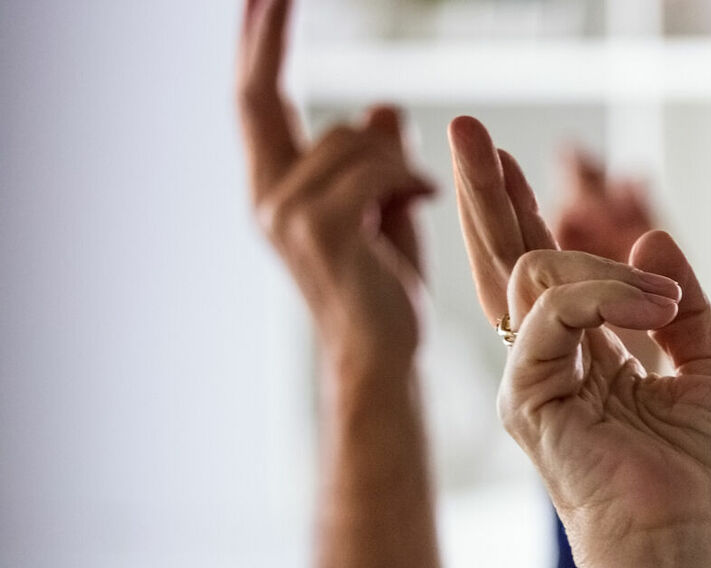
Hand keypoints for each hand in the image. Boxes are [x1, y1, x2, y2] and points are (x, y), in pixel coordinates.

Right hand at [239, 0, 433, 368]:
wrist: (384, 352)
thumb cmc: (385, 285)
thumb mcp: (384, 207)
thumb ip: (376, 158)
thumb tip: (382, 105)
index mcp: (273, 188)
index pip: (255, 101)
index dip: (257, 47)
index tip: (261, 0)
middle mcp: (265, 195)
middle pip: (262, 96)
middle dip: (269, 36)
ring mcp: (284, 210)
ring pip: (352, 135)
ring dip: (396, 160)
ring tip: (409, 202)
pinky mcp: (319, 224)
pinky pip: (376, 163)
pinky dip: (408, 177)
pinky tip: (417, 204)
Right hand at [450, 116, 710, 555]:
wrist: (688, 544)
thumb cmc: (707, 481)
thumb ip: (683, 308)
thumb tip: (655, 240)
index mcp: (591, 361)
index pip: (548, 273)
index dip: (530, 212)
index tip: (512, 158)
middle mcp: (552, 366)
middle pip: (506, 260)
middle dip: (489, 192)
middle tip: (466, 127)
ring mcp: (532, 380)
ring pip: (527, 270)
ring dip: (607, 265)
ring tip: (663, 306)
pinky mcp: (524, 395)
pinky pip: (551, 308)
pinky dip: (607, 295)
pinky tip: (653, 311)